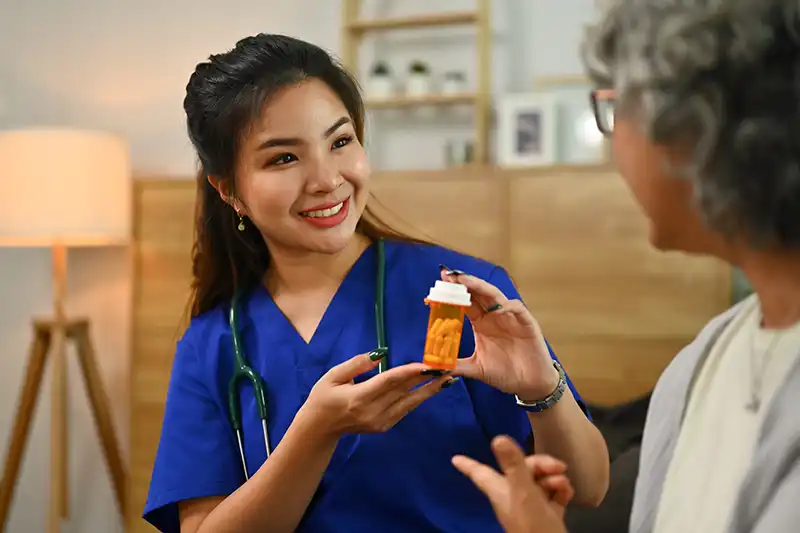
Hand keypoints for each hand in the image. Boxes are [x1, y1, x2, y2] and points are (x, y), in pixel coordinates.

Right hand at [304, 351, 449, 437]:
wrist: (320, 428)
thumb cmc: (323, 397)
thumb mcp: (333, 376)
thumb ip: (356, 364)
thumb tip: (380, 353)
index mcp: (358, 398)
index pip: (388, 382)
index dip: (409, 372)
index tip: (426, 364)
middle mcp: (372, 412)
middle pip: (404, 392)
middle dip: (426, 379)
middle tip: (446, 368)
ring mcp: (380, 422)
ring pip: (409, 403)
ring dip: (429, 390)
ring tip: (446, 379)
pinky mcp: (384, 427)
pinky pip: (404, 409)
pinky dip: (418, 398)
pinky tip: (431, 388)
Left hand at [441, 269, 557, 400]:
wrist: (529, 384)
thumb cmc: (504, 373)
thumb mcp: (476, 369)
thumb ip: (457, 366)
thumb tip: (434, 368)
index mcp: (482, 323)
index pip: (467, 302)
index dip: (455, 292)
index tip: (442, 281)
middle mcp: (494, 316)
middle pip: (479, 294)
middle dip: (465, 283)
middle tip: (449, 275)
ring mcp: (510, 318)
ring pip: (495, 296)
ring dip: (482, 287)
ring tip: (467, 281)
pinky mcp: (526, 324)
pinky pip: (517, 309)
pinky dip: (508, 306)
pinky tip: (498, 308)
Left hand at [452, 435, 571, 532]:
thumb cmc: (532, 524)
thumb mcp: (523, 492)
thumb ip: (514, 466)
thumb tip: (498, 437)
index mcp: (500, 490)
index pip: (480, 473)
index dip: (468, 464)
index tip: (454, 458)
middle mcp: (512, 496)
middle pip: (522, 469)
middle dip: (541, 464)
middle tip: (558, 467)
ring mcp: (530, 505)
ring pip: (540, 480)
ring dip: (554, 478)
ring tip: (562, 484)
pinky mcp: (547, 513)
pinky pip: (553, 494)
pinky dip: (561, 490)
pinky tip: (567, 493)